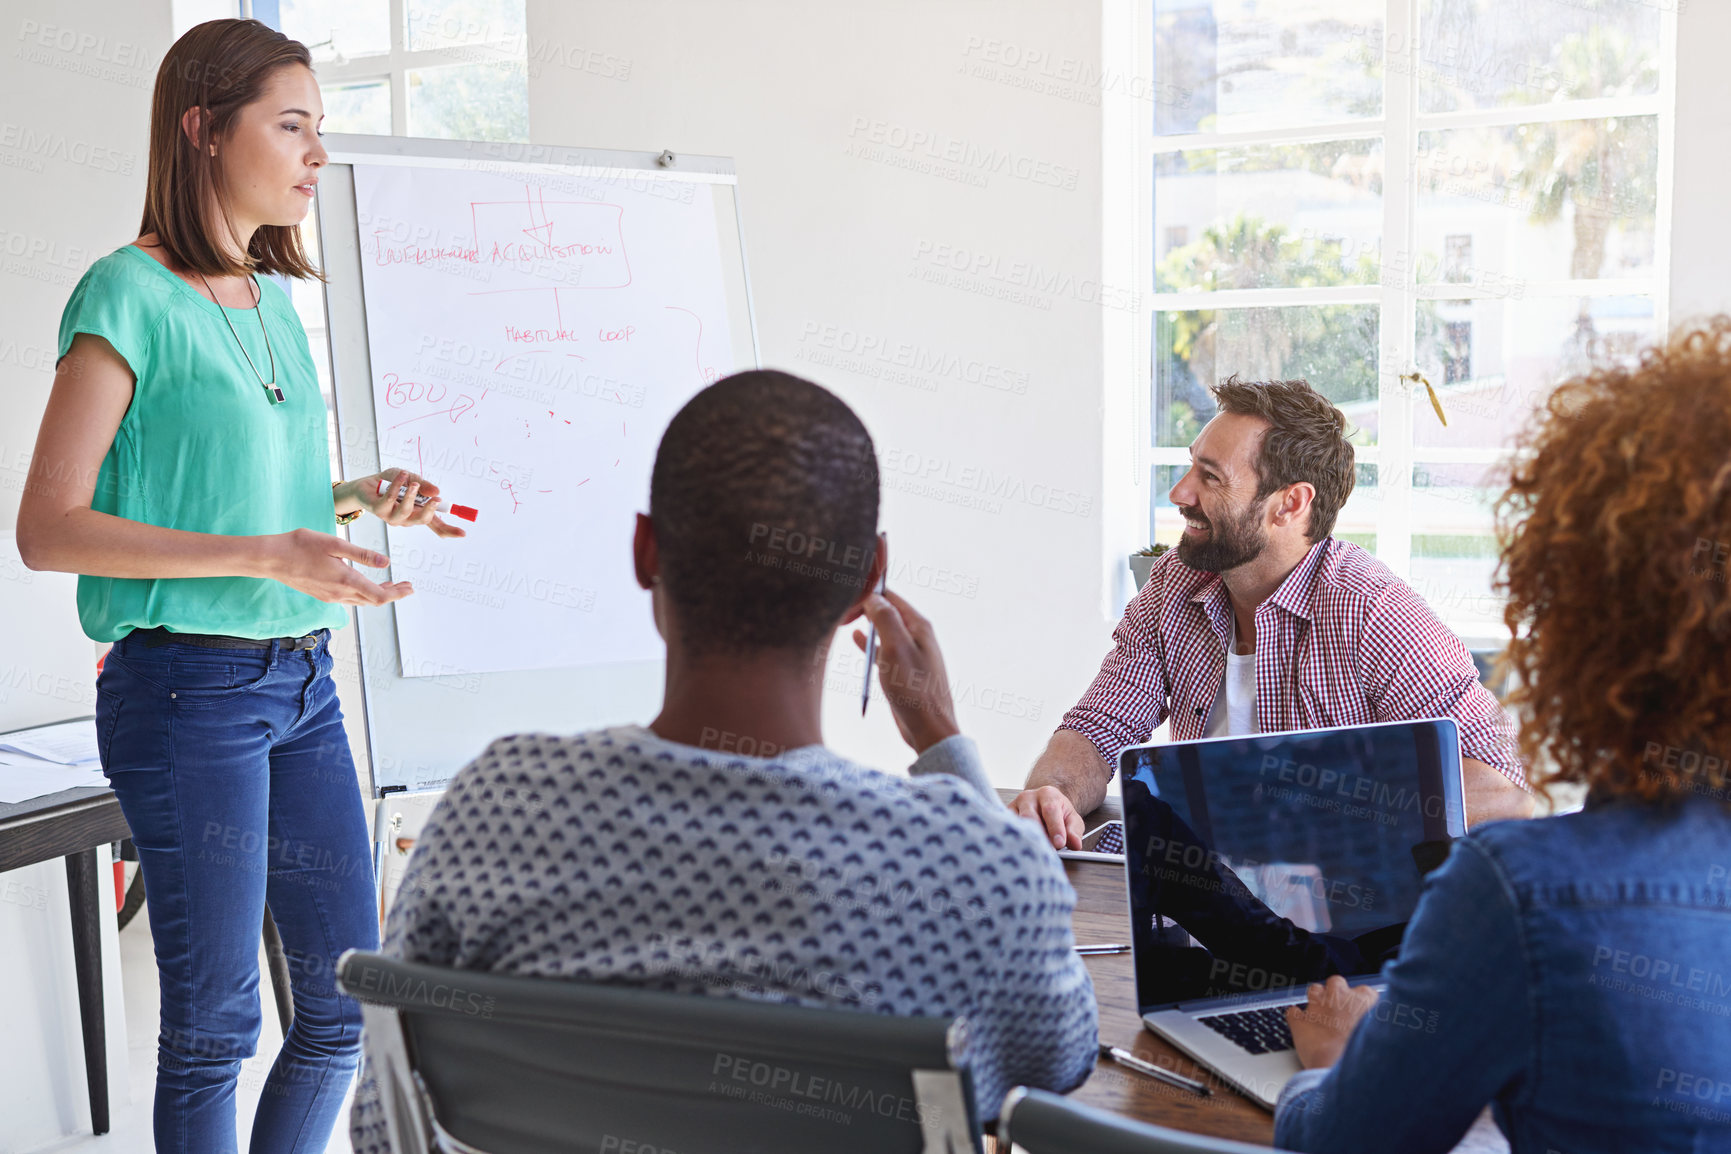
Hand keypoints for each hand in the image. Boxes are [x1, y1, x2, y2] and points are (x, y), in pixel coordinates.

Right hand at [260, 527, 414, 605]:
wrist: (270, 558)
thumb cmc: (300, 545)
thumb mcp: (334, 544)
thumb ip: (361, 554)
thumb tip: (385, 562)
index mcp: (345, 580)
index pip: (379, 596)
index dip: (397, 593)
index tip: (410, 588)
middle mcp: (339, 593)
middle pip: (373, 600)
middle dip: (393, 593)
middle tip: (407, 586)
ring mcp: (330, 596)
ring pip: (361, 601)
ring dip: (379, 594)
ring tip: (392, 585)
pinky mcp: (322, 595)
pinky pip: (349, 599)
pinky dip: (364, 594)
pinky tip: (366, 584)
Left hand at [352, 469, 467, 537]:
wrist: (367, 484)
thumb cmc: (391, 483)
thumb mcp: (411, 478)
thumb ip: (424, 485)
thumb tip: (437, 492)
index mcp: (418, 513)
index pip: (437, 525)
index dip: (450, 530)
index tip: (463, 533)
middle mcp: (407, 519)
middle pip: (423, 520)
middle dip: (430, 510)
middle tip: (436, 500)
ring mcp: (392, 517)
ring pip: (405, 512)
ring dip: (411, 496)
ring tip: (414, 483)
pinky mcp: (379, 510)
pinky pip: (390, 500)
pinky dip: (397, 485)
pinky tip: (401, 476)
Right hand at [850, 588, 960, 753]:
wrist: (928, 728)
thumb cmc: (914, 689)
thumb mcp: (896, 648)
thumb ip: (885, 619)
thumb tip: (873, 597)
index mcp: (919, 626)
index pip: (891, 597)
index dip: (868, 595)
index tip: (847, 601)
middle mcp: (917, 636)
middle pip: (888, 612)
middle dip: (866, 608)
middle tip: (841, 611)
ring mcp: (911, 654)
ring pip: (884, 630)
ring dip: (867, 624)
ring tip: (844, 619)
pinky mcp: (903, 671)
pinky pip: (883, 649)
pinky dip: (869, 642)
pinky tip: (856, 638)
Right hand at [1007, 785, 1086, 850]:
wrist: (1044, 805)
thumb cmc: (1058, 813)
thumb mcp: (1072, 820)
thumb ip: (1074, 831)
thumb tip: (1076, 844)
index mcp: (1047, 794)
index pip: (1050, 810)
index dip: (1055, 828)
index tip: (1059, 843)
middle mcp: (1028, 797)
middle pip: (1030, 817)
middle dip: (1040, 836)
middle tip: (1048, 852)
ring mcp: (1014, 806)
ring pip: (1017, 824)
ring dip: (1027, 840)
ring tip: (1036, 853)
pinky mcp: (1005, 817)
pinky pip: (1007, 829)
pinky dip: (1015, 840)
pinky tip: (1022, 850)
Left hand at [1286, 976, 1379, 1068]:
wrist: (1342, 1068)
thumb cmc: (1366, 1055)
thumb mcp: (1383, 1036)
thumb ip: (1377, 1024)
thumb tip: (1378, 1027)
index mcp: (1363, 999)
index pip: (1364, 992)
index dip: (1361, 1002)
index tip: (1361, 1012)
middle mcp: (1339, 997)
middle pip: (1336, 982)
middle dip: (1337, 994)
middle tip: (1341, 1012)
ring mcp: (1317, 1007)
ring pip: (1314, 990)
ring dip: (1316, 1000)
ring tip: (1321, 1015)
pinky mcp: (1300, 1021)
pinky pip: (1293, 1012)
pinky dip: (1296, 1018)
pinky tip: (1301, 1024)